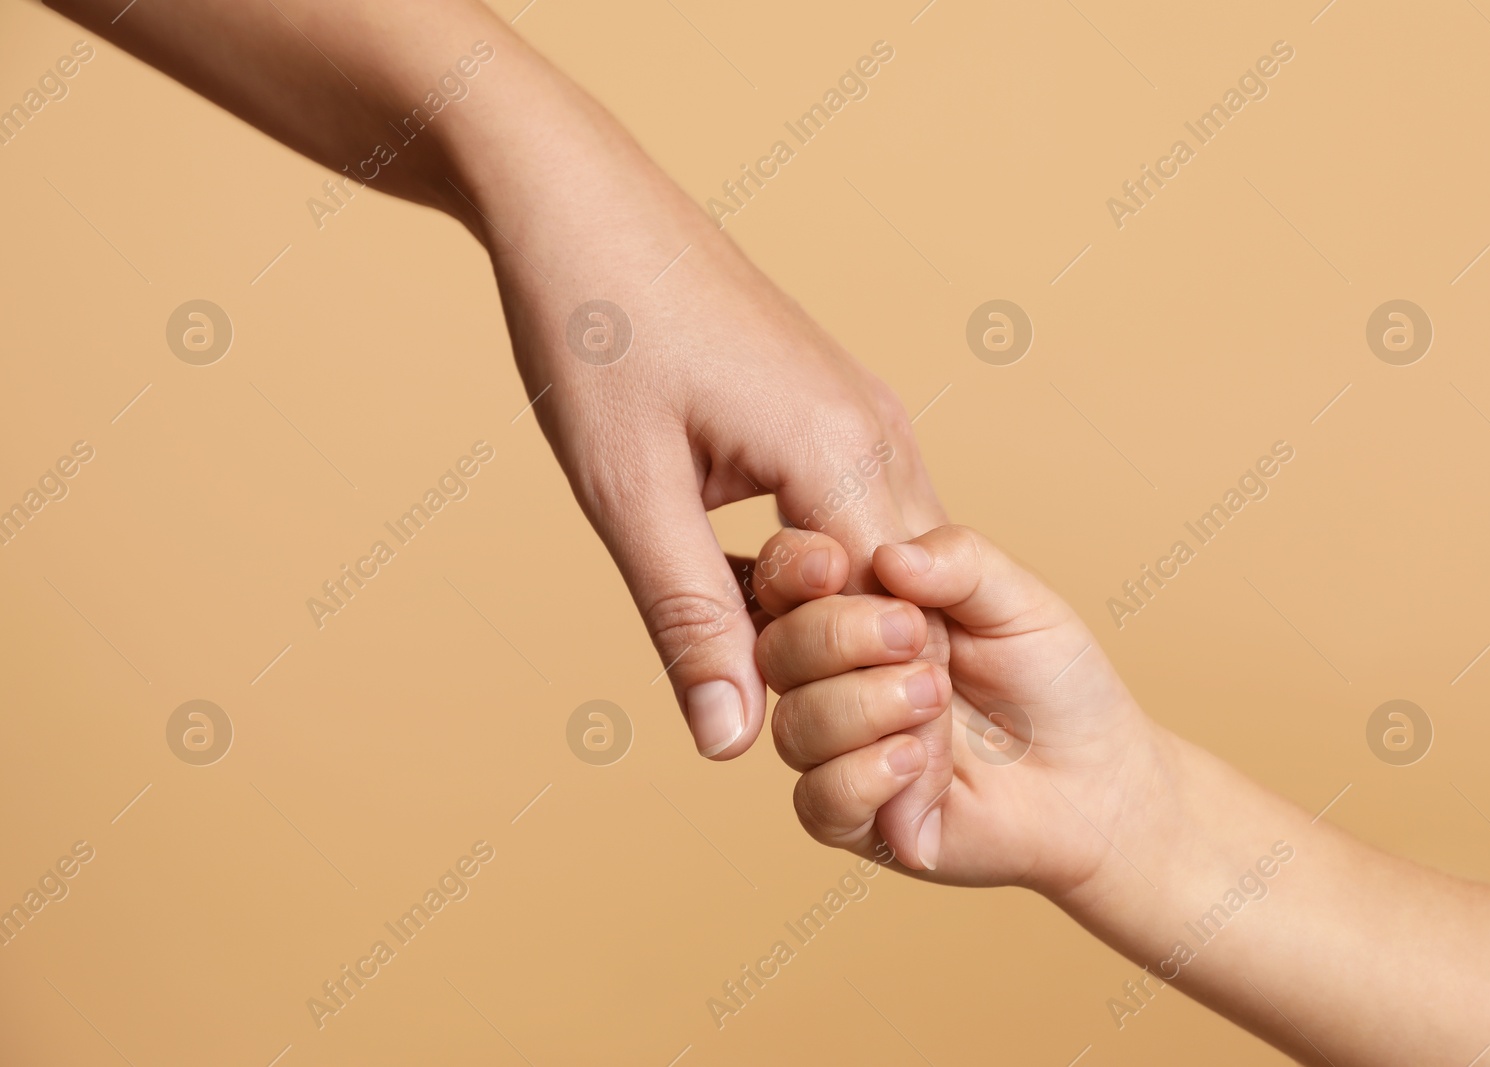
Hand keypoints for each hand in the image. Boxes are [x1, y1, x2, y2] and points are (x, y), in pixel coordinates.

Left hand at [447, 53, 948, 781]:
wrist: (575, 199)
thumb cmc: (593, 328)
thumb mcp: (627, 491)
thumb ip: (687, 618)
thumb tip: (728, 740)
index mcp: (839, 452)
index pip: (896, 622)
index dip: (880, 714)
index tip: (859, 794)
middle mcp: (874, 429)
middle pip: (908, 594)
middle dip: (874, 683)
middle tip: (833, 768)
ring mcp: (858, 408)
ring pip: (886, 554)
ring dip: (847, 627)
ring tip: (794, 699)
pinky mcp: (828, 401)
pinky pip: (857, 510)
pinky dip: (827, 571)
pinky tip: (771, 604)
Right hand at [752, 524, 1161, 891]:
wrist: (1094, 775)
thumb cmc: (1052, 680)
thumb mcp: (1016, 599)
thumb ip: (958, 561)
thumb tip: (888, 557)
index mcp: (855, 610)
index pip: (783, 579)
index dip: (792, 568)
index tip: (836, 564)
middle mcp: (831, 678)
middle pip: (776, 650)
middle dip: (839, 637)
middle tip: (919, 639)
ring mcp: (836, 750)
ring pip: (793, 725)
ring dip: (865, 707)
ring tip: (936, 700)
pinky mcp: (852, 819)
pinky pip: (818, 800)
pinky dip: (866, 775)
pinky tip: (921, 762)